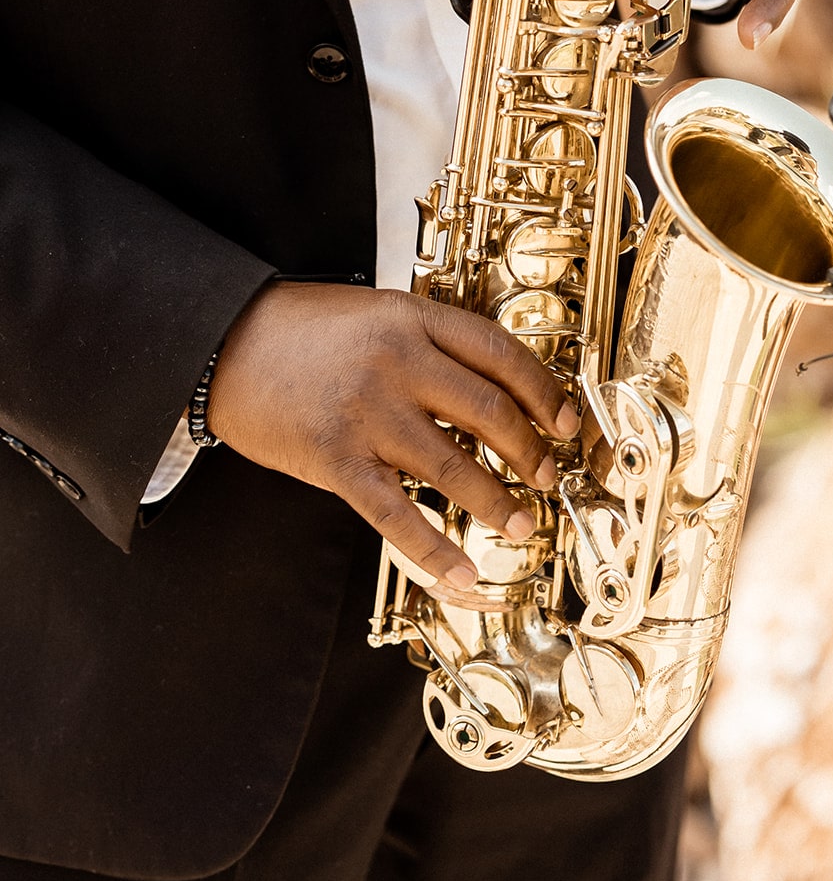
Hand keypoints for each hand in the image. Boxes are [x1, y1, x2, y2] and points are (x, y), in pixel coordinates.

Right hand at [207, 282, 578, 589]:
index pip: (500, 354)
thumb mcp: (375, 312)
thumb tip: (489, 389)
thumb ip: (427, 343)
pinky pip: (395, 512)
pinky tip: (460, 568)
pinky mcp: (336, 458)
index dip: (544, 391)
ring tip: (518, 521)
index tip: (565, 421)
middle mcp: (396, 362)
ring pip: (453, 465)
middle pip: (489, 410)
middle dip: (529, 450)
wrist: (220, 342)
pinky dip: (434, 546)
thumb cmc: (297, 327)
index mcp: (412, 319)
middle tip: (546, 475)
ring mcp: (367, 412)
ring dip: (495, 500)